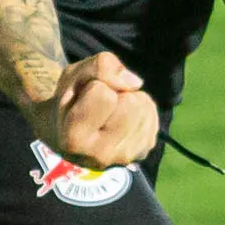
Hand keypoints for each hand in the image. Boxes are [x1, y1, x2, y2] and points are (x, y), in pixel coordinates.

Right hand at [32, 53, 159, 170]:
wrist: (72, 133)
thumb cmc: (72, 100)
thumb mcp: (74, 75)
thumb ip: (100, 67)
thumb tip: (136, 83)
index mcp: (74, 140)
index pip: (103, 94)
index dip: (96, 86)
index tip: (84, 98)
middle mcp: (100, 155)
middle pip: (131, 103)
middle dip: (118, 94)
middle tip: (101, 105)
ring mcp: (124, 157)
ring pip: (145, 107)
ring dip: (130, 100)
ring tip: (110, 112)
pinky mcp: (142, 152)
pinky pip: (152, 114)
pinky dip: (140, 110)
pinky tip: (122, 120)